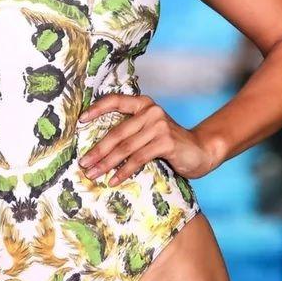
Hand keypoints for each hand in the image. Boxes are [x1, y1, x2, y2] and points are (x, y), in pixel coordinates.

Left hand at [77, 93, 213, 183]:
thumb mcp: (149, 130)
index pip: (115, 100)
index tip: (80, 121)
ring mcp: (158, 125)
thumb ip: (131, 130)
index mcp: (143, 103)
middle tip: (83, 163)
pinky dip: (124, 171)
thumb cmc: (169, 142)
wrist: (201, 150)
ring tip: (93, 174)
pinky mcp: (165, 142)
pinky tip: (114, 180)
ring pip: (125, 147)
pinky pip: (138, 158)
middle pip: (117, 132)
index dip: (96, 109)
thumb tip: (99, 146)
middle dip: (98, 150)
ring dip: (106, 163)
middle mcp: (150, 110)